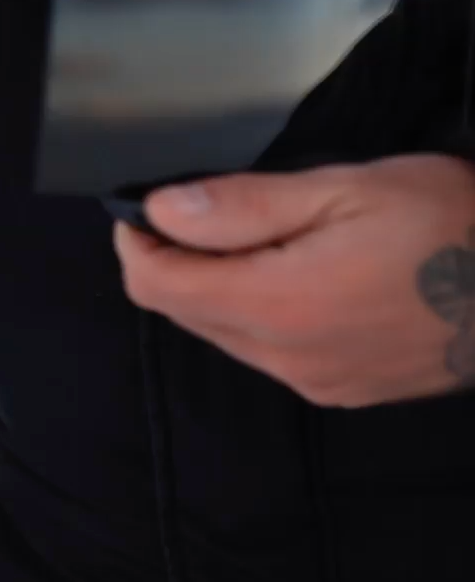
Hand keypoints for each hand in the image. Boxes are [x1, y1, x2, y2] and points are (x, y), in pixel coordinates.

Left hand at [114, 153, 474, 407]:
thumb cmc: (451, 223)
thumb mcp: (345, 189)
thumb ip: (243, 205)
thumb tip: (162, 210)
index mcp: (278, 305)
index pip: (157, 287)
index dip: (137, 243)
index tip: (142, 209)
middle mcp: (286, 358)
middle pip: (185, 313)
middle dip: (178, 262)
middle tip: (204, 213)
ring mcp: (315, 382)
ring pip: (225, 334)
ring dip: (220, 289)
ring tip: (266, 238)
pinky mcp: (342, 392)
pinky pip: (269, 354)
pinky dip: (261, 314)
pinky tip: (301, 276)